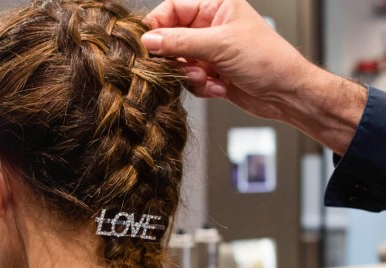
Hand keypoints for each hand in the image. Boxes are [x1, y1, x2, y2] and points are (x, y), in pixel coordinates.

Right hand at [141, 0, 365, 153]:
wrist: (286, 93)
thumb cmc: (268, 60)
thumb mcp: (221, 45)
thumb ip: (181, 42)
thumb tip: (149, 40)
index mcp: (216, 7)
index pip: (173, 9)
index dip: (157, 25)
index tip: (146, 44)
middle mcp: (210, 27)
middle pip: (171, 38)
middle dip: (176, 57)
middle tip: (181, 66)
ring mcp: (209, 52)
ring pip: (178, 63)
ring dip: (189, 75)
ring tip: (209, 78)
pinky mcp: (210, 75)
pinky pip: (189, 81)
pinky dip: (201, 87)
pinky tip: (219, 87)